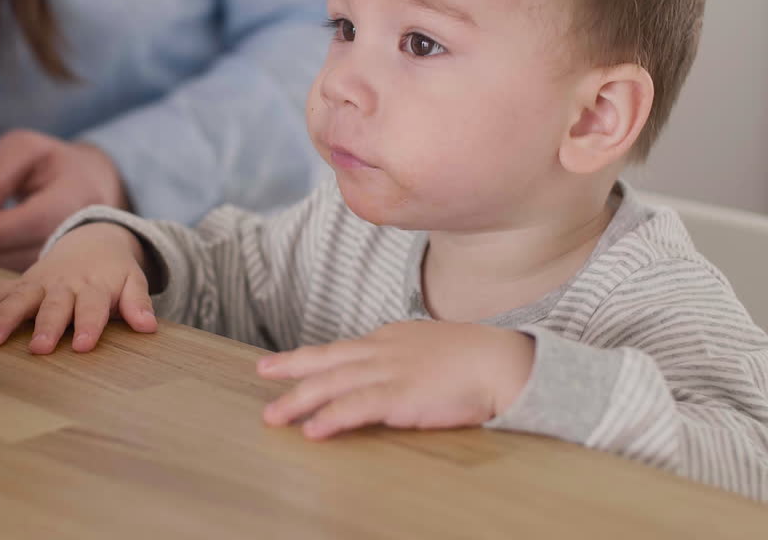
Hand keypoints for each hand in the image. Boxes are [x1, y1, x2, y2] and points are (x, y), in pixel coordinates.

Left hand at [0, 129, 128, 270]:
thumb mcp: (23, 149)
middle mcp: (85, 231)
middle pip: (29, 253)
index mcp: (76, 194)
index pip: (31, 221)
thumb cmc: (53, 163)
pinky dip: (4, 278)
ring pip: (31, 274)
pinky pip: (33, 281)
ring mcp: (80, 257)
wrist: (95, 182)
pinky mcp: (69, 272)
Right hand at [0, 222, 157, 352]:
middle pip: (55, 306)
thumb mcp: (132, 281)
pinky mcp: (21, 283)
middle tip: (39, 348)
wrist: (92, 238)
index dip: (89, 326)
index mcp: (95, 285)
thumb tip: (148, 326)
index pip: (94, 307)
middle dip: (46, 326)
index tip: (83, 346)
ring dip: (5, 317)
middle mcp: (65, 284)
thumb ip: (138, 303)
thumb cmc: (114, 271)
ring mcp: (40, 282)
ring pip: (20, 298)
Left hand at [257, 321, 535, 439]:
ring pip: (333, 384)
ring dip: (299, 400)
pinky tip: (312, 430)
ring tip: (274, 415)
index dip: (311, 356)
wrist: (504, 362)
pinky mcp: (400, 396)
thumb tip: (400, 371)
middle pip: (328, 360)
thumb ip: (411, 358)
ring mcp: (390, 372)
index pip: (343, 348)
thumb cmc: (479, 358)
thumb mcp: (435, 348)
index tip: (284, 361)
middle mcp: (384, 350)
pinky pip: (356, 407)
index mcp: (392, 338)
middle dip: (292, 368)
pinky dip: (331, 418)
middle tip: (263, 374)